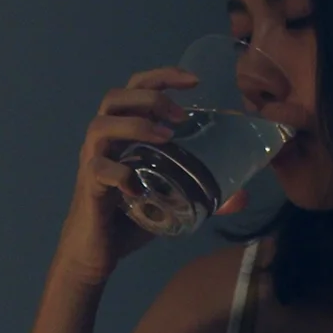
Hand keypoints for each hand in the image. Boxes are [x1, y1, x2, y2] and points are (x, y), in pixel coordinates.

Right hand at [52, 68, 197, 286]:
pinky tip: (138, 187)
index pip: (135, 90)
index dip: (162, 77)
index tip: (194, 81)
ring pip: (100, 126)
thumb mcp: (169, 202)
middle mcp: (103, 143)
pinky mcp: (89, 189)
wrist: (93, 255)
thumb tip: (243, 197)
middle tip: (180, 116)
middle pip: (114, 98)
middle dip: (150, 97)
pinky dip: (120, 173)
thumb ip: (201, 194)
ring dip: (135, 125)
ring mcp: (93, 163)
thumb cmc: (127, 221)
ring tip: (165, 138)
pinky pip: (99, 170)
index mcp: (121, 135)